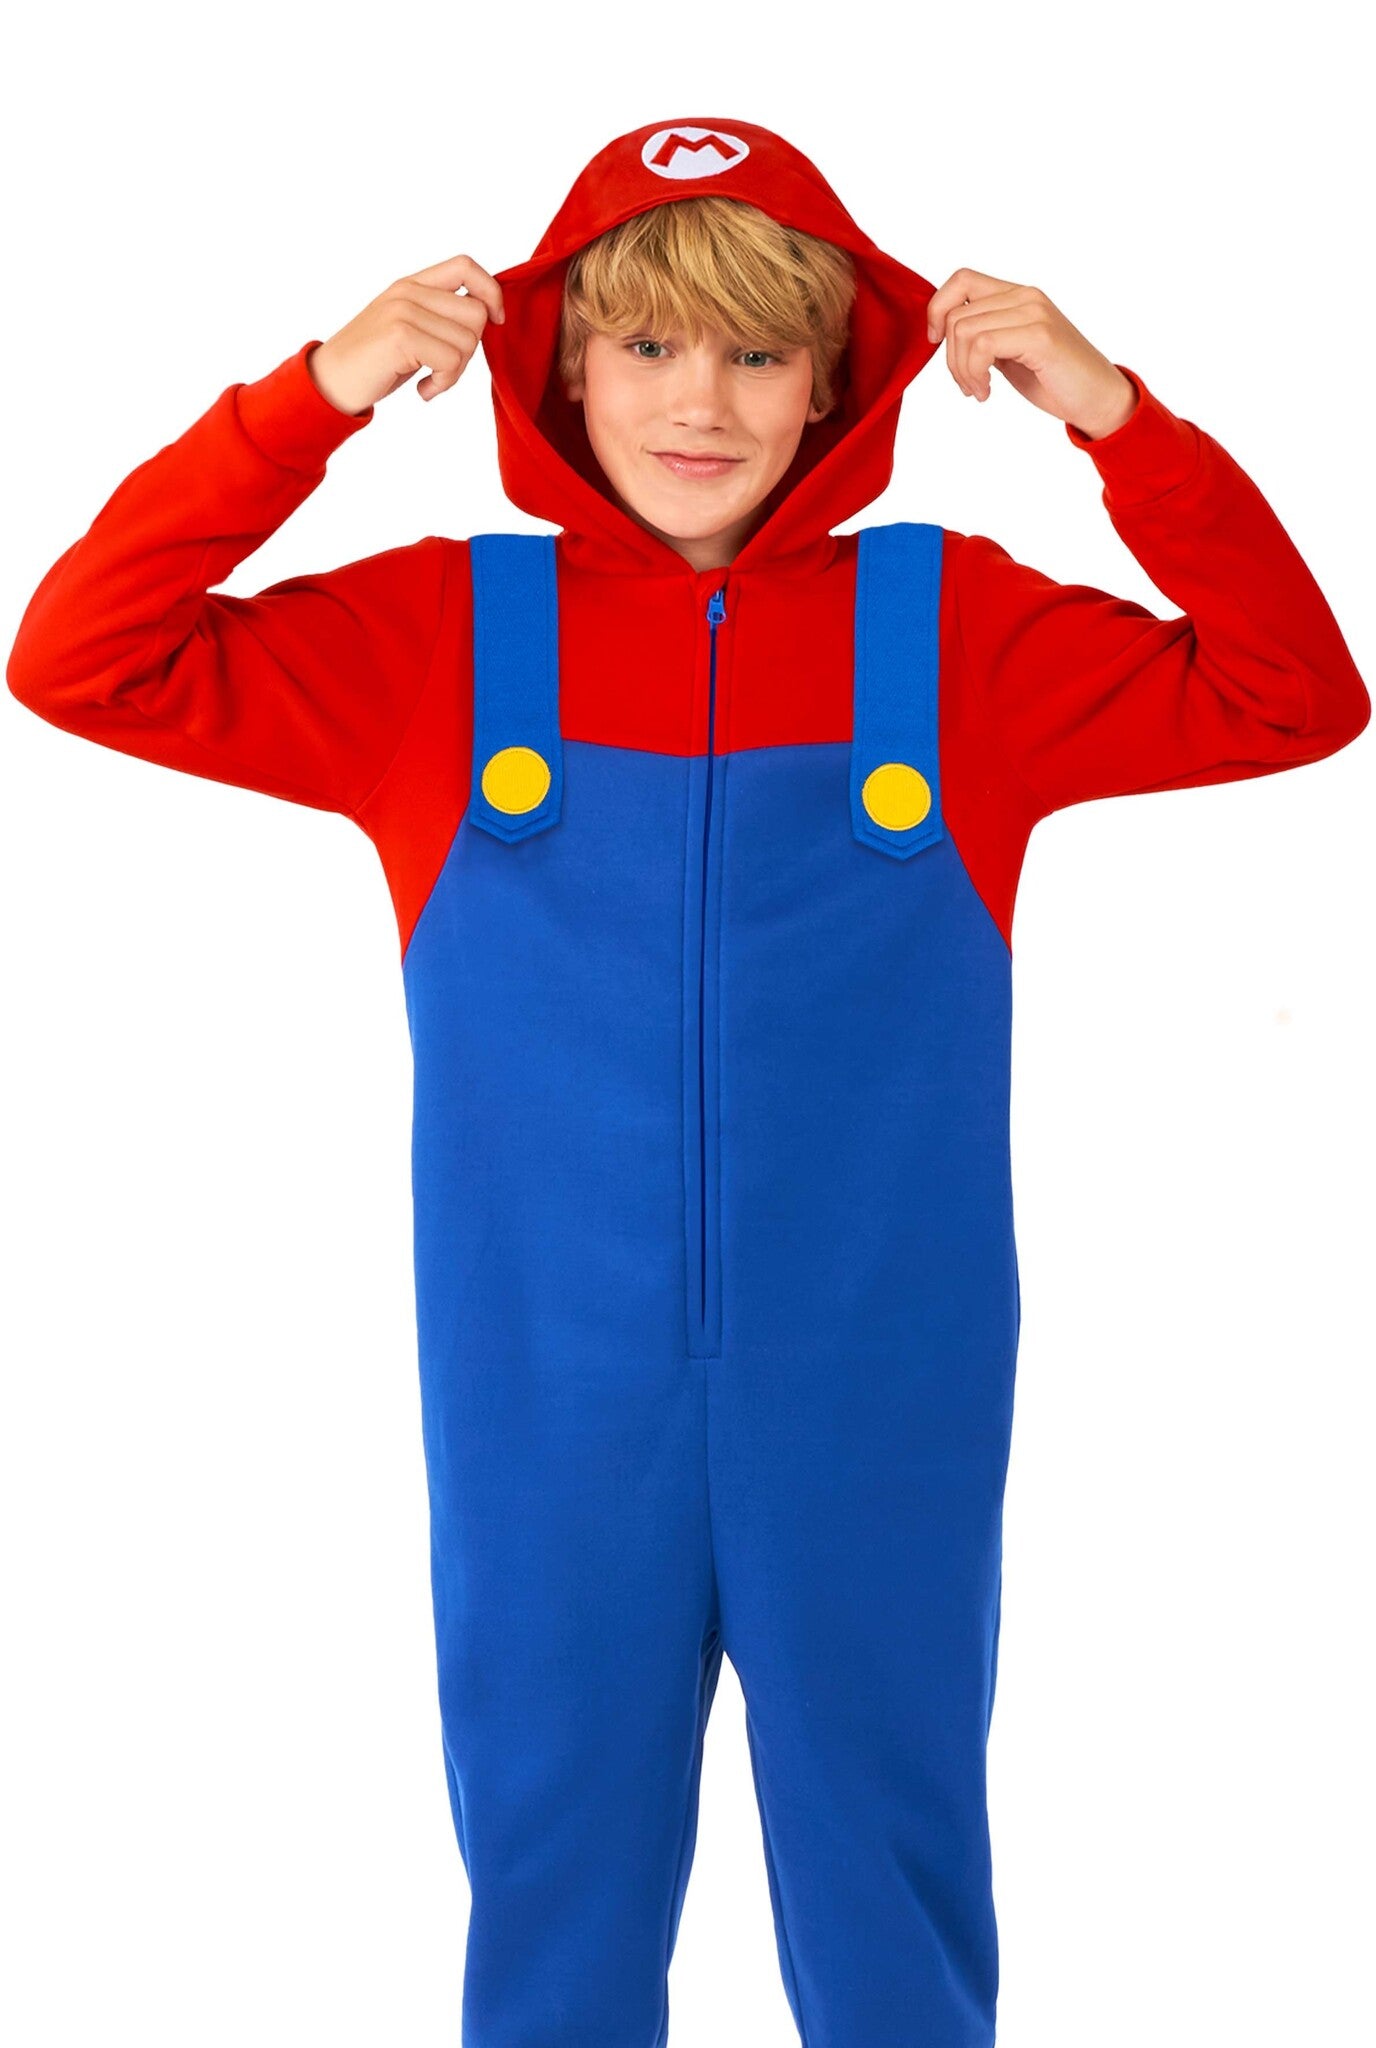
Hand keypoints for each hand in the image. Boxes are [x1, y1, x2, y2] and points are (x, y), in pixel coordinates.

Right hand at [307, 254, 505, 415]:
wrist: (329, 382)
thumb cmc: (374, 362)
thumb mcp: (408, 328)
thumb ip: (440, 316)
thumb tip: (488, 317)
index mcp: (412, 284)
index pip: (466, 265)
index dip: (491, 292)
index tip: (496, 320)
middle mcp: (408, 292)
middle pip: (476, 313)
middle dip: (470, 350)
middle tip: (444, 368)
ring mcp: (403, 311)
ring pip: (468, 341)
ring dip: (454, 372)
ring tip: (429, 380)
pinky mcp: (400, 336)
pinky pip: (451, 362)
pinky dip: (442, 384)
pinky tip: (423, 390)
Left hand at [924, 269, 1136, 440]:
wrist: (1096, 399)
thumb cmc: (1054, 379)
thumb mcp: (1009, 351)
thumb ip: (984, 335)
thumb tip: (944, 333)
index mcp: (1018, 296)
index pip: (961, 280)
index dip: (937, 308)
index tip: (936, 342)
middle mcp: (1026, 296)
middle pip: (955, 314)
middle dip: (950, 358)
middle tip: (967, 385)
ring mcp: (1034, 313)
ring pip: (964, 330)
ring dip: (961, 370)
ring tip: (978, 390)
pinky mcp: (1039, 336)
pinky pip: (982, 346)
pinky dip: (974, 374)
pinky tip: (987, 392)